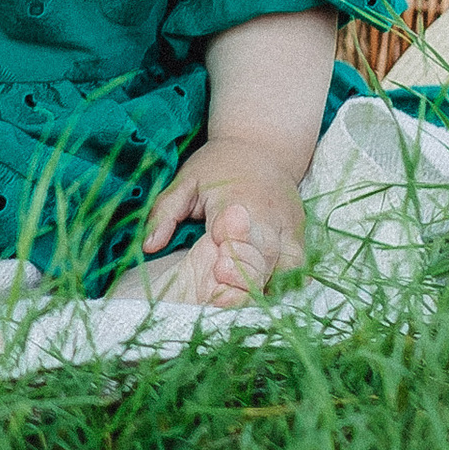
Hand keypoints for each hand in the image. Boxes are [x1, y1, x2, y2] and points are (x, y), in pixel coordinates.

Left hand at [140, 136, 308, 303]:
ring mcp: (290, 226)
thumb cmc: (216, 165)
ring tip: (245, 305)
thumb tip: (148, 246)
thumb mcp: (185, 181)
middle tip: (226, 302)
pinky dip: (285, 283)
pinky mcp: (300, 234)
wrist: (260, 144)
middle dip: (250, 284)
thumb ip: (165, 212)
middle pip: (266, 259)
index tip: (218, 279)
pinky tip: (267, 294)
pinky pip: (299, 267)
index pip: (236, 240)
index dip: (231, 264)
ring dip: (268, 288)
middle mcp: (269, 216)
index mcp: (237, 201)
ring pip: (288, 268)